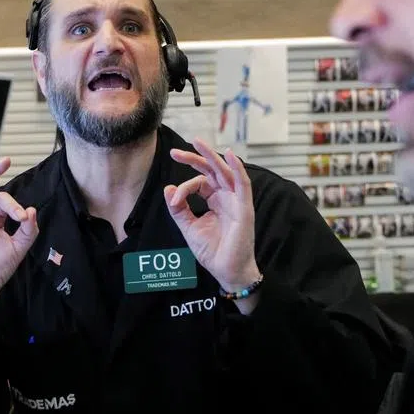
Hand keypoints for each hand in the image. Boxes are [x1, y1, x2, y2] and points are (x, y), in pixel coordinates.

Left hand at [165, 139, 260, 296]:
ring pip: (225, 171)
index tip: (174, 199)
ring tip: (197, 142)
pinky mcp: (244, 208)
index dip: (184, 187)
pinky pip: (243, 184)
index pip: (200, 182)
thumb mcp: (189, 228)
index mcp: (215, 200)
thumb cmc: (212, 251)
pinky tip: (229, 155)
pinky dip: (237, 168)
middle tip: (174, 152)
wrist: (226, 271)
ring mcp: (236, 201)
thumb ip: (179, 209)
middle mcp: (226, 197)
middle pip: (212, 170)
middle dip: (194, 158)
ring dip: (212, 156)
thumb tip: (168, 188)